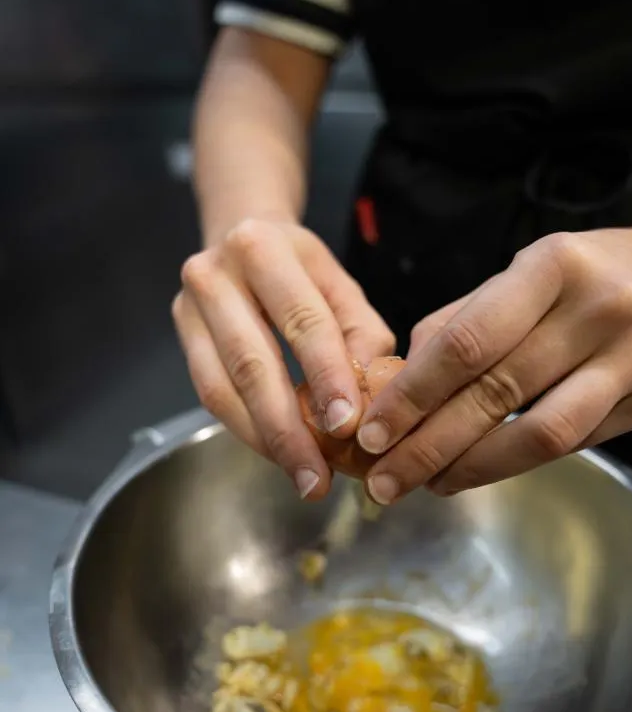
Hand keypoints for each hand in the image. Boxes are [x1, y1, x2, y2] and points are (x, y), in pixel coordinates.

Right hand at [173, 218, 394, 498]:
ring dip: (266, 441)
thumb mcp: (340, 286)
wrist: (242, 234)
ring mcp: (188, 306)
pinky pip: (211, 396)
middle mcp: (214, 273)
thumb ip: (361, 335)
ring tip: (303, 477)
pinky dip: (248, 431)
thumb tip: (369, 399)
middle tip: (319, 477)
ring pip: (223, 389)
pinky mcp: (182, 336)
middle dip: (289, 428)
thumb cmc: (301, 268)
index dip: (326, 376)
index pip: (301, 321)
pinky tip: (279, 453)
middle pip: (253, 363)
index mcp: (264, 247)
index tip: (347, 427)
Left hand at [356, 224, 631, 502]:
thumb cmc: (588, 272)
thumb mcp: (525, 271)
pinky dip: (513, 463)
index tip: (372, 431)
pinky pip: (571, 445)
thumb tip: (400, 385)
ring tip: (426, 485)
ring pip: (540, 435)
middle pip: (496, 395)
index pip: (467, 343)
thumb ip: (463, 322)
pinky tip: (475, 471)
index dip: (412, 395)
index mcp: (552, 267)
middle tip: (384, 479)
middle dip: (428, 445)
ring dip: (472, 469)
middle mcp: (598, 312)